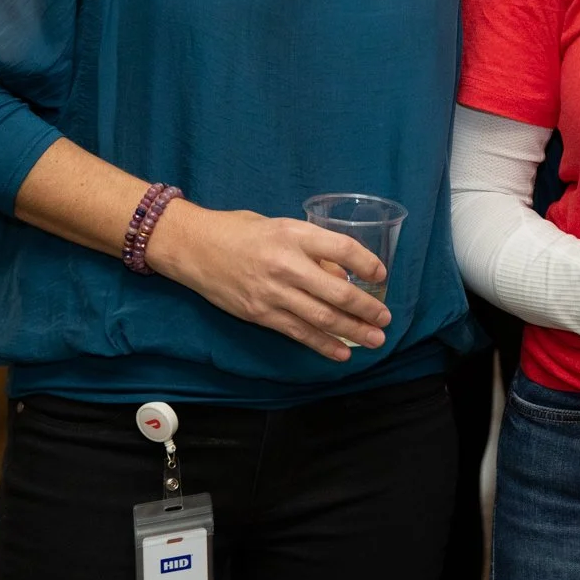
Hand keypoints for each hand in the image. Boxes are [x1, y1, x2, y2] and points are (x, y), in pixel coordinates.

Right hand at [145, 202, 392, 361]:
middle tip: (386, 318)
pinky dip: (322, 344)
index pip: (342, 248)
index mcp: (294, 234)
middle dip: (366, 308)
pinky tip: (341, 353)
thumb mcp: (281, 226)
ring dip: (352, 331)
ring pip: (321, 318)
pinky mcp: (260, 314)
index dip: (367, 264)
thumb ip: (311, 248)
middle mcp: (286, 264)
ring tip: (374, 340)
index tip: (381, 275)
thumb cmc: (239, 230)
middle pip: (337, 292)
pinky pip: (297, 333)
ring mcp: (272, 293)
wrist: (193, 247)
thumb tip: (342, 275)